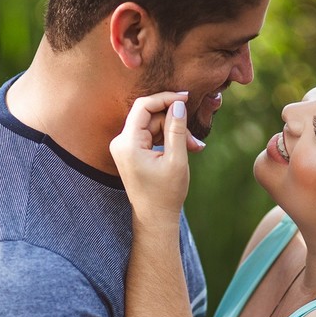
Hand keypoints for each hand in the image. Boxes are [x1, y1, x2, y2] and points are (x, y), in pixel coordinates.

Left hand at [110, 91, 202, 223]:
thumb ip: (176, 129)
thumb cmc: (166, 193)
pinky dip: (167, 140)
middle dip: (174, 124)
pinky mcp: (131, 152)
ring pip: (153, 127)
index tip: (187, 98)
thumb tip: (179, 104)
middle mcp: (121, 143)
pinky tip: (185, 149)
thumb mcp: (176, 160)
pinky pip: (151, 136)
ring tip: (194, 148)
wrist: (155, 218)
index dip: (166, 98)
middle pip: (150, 117)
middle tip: (195, 140)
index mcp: (128, 144)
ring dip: (174, 133)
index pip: (144, 106)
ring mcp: (124, 148)